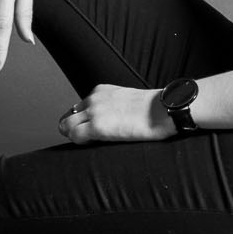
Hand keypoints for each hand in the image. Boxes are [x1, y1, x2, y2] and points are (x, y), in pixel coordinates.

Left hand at [57, 84, 175, 143]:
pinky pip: (74, 136)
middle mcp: (94, 98)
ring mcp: (94, 112)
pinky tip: (96, 143)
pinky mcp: (97, 126)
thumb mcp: (128, 99)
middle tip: (89, 139)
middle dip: (74, 129)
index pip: (78, 107)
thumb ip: (113, 105)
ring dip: (75, 136)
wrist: (165, 109)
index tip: (92, 129)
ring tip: (93, 142)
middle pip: (68, 117)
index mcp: (101, 90)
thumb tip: (110, 118)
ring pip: (66, 126)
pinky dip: (80, 142)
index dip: (83, 121)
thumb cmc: (155, 109)